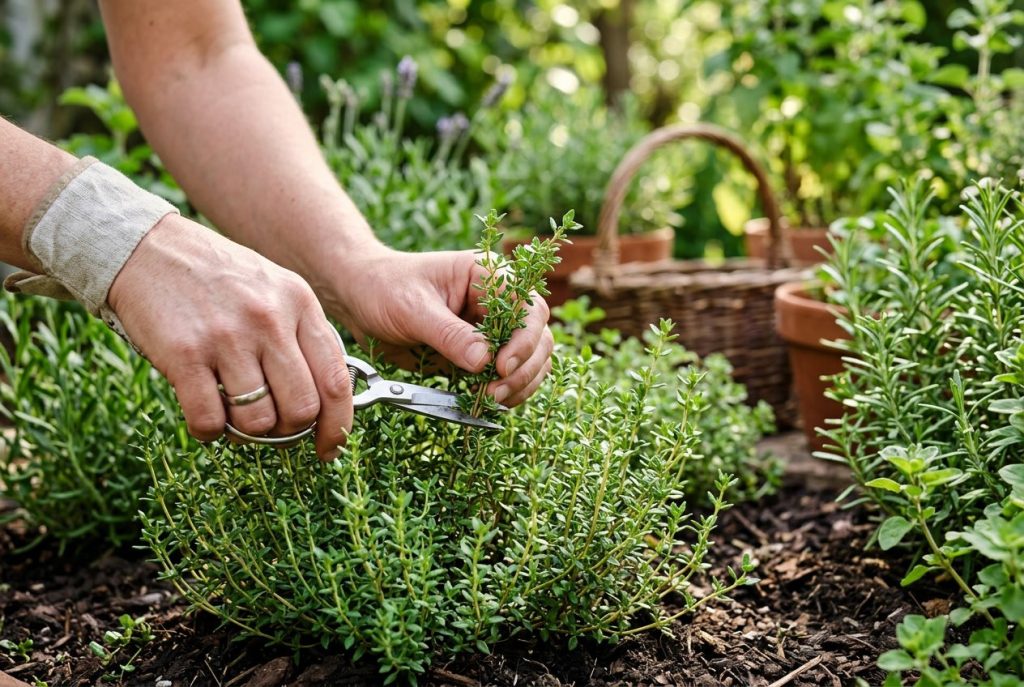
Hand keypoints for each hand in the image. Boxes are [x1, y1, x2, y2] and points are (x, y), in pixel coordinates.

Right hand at [108, 214, 351, 459]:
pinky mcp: (185, 354)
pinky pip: (210, 421)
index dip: (337, 426)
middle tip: (271, 429)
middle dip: (289, 432)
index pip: (335, 381)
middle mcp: (270, 320)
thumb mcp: (276, 289)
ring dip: (248, 433)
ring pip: (258, 421)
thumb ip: (302, 335)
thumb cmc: (218, 278)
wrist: (149, 249)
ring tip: (233, 415)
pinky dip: (210, 432)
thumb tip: (328, 398)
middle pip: (301, 409)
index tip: (328, 448)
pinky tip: (205, 416)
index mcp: (300, 304)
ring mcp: (228, 337)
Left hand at [321, 246, 553, 406]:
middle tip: (496, 391)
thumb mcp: (412, 307)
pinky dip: (506, 393)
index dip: (523, 339)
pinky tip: (488, 401)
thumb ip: (449, 334)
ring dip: (520, 384)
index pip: (528, 308)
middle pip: (538, 337)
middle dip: (524, 368)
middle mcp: (497, 303)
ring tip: (492, 399)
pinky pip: (507, 377)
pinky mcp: (479, 357)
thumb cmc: (383, 289)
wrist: (359, 299)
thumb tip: (484, 362)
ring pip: (531, 361)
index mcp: (488, 276)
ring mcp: (491, 332)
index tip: (501, 366)